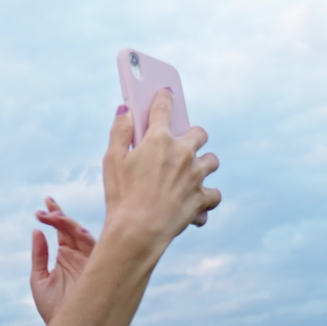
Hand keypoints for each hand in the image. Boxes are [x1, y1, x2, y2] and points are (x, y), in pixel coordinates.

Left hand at [30, 197, 95, 324]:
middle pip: (71, 228)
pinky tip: (76, 230)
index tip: (44, 203)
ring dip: (70, 224)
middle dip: (60, 215)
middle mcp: (79, 255)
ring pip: (82, 235)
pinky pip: (97, 248)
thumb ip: (38, 256)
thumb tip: (37, 232)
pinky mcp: (98, 268)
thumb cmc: (54, 309)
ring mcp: (89, 260)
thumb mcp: (39, 279)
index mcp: (66, 256)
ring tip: (54, 216)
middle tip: (47, 205)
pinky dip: (87, 238)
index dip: (54, 215)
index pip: (61, 230)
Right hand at [102, 89, 220, 258]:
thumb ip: (119, 131)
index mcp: (158, 139)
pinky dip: (206, 197)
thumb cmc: (121, 195)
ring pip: (211, 161)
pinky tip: (196, 200)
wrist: (138, 231)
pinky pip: (214, 194)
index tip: (166, 94)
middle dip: (192, 135)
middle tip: (181, 143)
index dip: (164, 98)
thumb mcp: (111, 160)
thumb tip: (125, 110)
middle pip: (199, 133)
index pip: (163, 108)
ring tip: (191, 171)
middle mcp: (182, 152)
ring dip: (203, 163)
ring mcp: (196, 175)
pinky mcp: (202, 198)